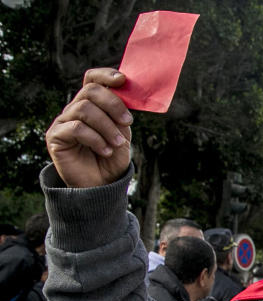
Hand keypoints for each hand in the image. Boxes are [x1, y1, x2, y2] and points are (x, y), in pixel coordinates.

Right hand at [45, 68, 132, 187]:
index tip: (122, 80)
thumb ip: (121, 114)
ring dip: (107, 126)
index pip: (92, 79)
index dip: (105, 75)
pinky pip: (76, 128)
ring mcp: (63, 122)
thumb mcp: (122, 132)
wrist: (102, 184)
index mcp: (91, 105)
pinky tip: (105, 151)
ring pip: (85, 109)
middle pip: (90, 91)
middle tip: (127, 121)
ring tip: (117, 143)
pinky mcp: (55, 136)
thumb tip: (126, 94)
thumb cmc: (112, 157)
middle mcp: (74, 109)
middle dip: (113, 104)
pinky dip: (96, 139)